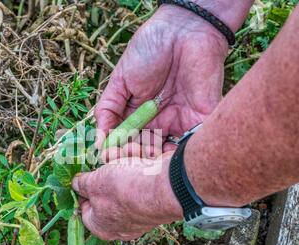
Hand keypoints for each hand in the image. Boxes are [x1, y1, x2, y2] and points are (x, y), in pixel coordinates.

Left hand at [71, 153, 181, 239]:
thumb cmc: (124, 189)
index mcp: (102, 227)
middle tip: (107, 157)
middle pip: (107, 192)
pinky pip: (143, 180)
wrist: (166, 187)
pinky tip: (141, 155)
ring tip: (127, 153)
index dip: (83, 189)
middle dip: (107, 171)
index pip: (85, 209)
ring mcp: (141, 213)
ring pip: (126, 182)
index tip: (84, 173)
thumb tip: (76, 184)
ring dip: (124, 164)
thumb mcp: (94, 183)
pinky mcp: (156, 199)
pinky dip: (141, 166)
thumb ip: (82, 184)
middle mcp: (122, 224)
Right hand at [95, 5, 228, 157]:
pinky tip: (163, 157)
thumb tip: (98, 142)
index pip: (127, 142)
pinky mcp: (200, 120)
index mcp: (140, 116)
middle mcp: (160, 123)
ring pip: (166, 153)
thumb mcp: (120, 82)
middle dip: (135, 157)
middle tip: (126, 156)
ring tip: (142, 157)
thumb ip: (107, 111)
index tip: (109, 156)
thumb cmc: (148, 51)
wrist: (182, 30)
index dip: (118, 152)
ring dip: (153, 160)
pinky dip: (177, 154)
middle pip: (146, 152)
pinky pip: (190, 144)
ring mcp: (180, 123)